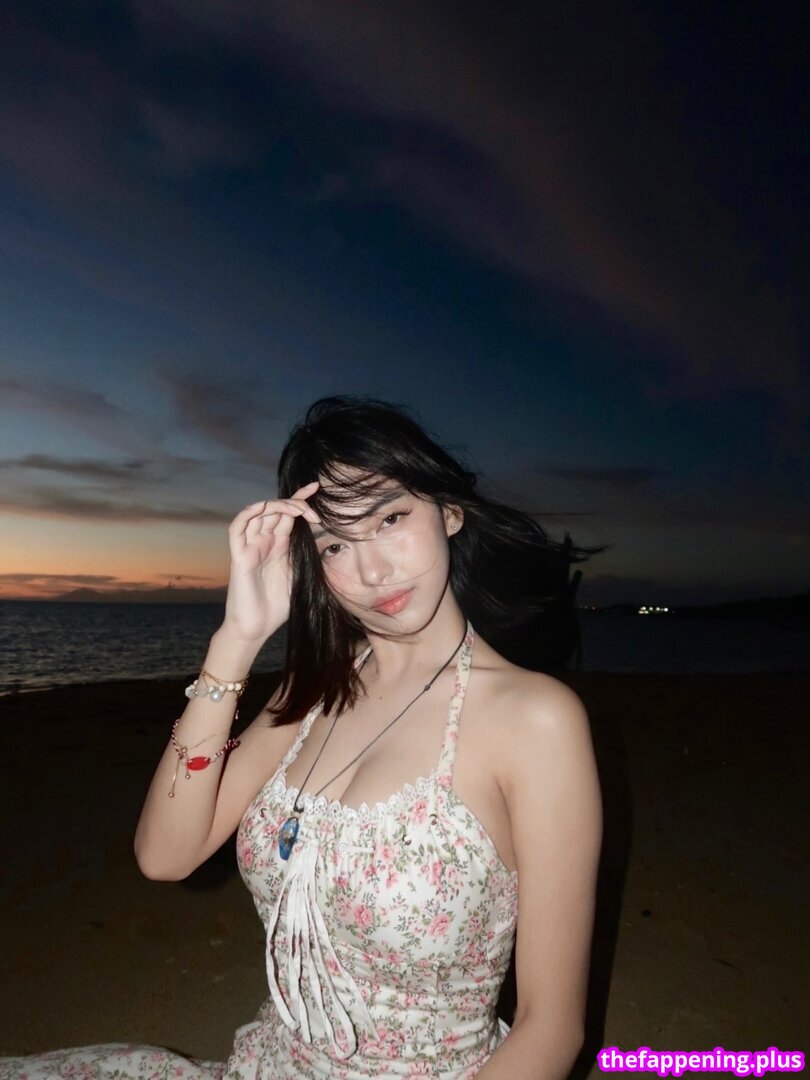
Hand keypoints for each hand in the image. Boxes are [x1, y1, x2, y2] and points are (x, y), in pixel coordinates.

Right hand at [219, 481, 320, 643]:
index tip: (317, 487)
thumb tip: (329, 541)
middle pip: (276, 509)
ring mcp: (251, 546)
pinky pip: (237, 529)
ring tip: (297, 511)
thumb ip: (309, 556)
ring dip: (277, 505)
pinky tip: (261, 508)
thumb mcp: (301, 576)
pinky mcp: (239, 556)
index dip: (300, 498)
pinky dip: (247, 514)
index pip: (289, 514)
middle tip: (314, 512)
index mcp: (280, 544)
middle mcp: (264, 541)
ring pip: (258, 513)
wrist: (257, 627)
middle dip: (296, 503)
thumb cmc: (278, 605)